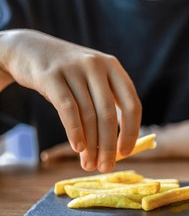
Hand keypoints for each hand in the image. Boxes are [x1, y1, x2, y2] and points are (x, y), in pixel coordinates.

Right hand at [0, 29, 141, 171]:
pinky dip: (74, 131)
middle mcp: (97, 66)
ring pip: (88, 115)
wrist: (30, 49)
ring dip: (90, 145)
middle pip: (109, 113)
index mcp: (113, 67)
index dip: (131, 131)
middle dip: (109, 145)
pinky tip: (78, 148)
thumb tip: (116, 149)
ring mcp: (74, 69)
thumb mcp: (92, 81)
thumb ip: (105, 107)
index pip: (132, 104)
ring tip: (88, 164)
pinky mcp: (51, 75)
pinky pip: (68, 109)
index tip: (126, 153)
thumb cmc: (68, 75)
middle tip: (106, 167)